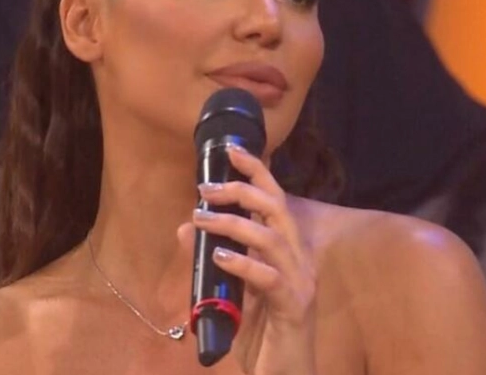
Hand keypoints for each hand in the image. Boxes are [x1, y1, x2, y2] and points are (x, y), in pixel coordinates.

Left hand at [179, 145, 316, 374]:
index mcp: (288, 252)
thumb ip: (212, 260)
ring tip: (201, 219)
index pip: (276, 200)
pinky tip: (220, 256)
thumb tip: (185, 228)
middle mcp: (300, 261)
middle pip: (277, 209)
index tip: (232, 150)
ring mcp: (300, 283)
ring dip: (233, 224)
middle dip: (242, 190)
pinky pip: (269, 278)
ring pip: (272, 238)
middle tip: (204, 189)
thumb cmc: (262, 335)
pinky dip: (243, 263)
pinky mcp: (293, 308)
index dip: (257, 172)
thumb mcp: (230, 291)